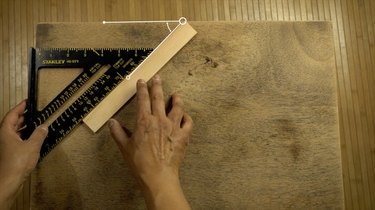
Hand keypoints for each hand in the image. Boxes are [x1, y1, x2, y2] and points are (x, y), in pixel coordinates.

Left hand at [0, 100, 47, 209]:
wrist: (9, 181)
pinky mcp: (9, 153)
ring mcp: (5, 145)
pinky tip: (34, 138)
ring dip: (25, 127)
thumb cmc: (18, 162)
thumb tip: (44, 126)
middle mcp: (4, 137)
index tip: (27, 102)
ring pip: (14, 132)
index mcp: (6, 131)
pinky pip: (17, 140)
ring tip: (37, 123)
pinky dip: (25, 136)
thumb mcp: (32, 146)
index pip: (12, 115)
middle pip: (12, 123)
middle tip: (35, 112)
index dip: (20, 107)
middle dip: (23, 117)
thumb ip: (39, 134)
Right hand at [109, 75, 192, 209]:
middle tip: (158, 78)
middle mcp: (160, 120)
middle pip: (159, 98)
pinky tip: (184, 116)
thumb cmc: (139, 163)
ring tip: (176, 94)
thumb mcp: (124, 147)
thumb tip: (111, 122)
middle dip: (158, 86)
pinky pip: (188, 122)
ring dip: (176, 99)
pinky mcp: (184, 135)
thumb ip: (117, 133)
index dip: (142, 89)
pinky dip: (187, 117)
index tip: (142, 81)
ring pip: (177, 107)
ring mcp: (174, 127)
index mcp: (144, 121)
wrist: (158, 175)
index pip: (143, 100)